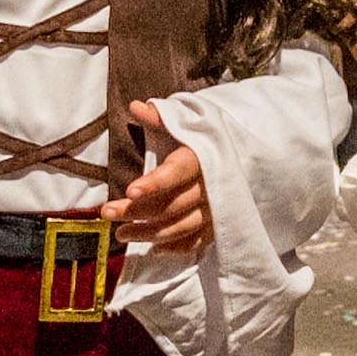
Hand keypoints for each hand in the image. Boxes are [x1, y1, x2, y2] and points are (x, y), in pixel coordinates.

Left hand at [109, 102, 212, 251]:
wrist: (249, 155)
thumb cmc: (208, 139)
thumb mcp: (187, 123)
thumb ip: (161, 118)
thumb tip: (135, 107)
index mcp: (204, 156)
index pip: (178, 171)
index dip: (155, 182)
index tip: (130, 190)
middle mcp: (212, 185)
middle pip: (172, 203)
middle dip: (137, 210)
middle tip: (107, 212)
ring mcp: (217, 208)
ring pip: (182, 227)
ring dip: (149, 233)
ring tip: (121, 233)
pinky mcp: (219, 224)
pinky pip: (197, 241)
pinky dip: (175, 247)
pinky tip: (152, 248)